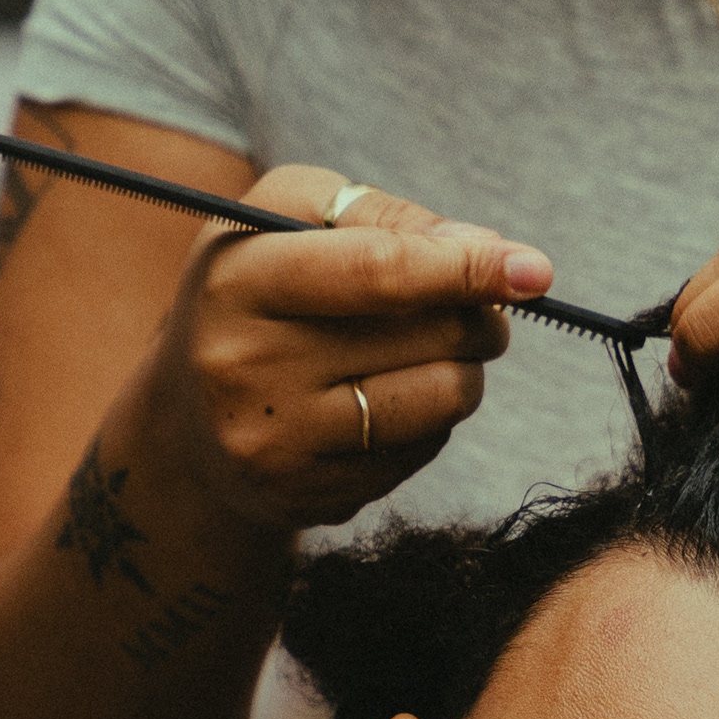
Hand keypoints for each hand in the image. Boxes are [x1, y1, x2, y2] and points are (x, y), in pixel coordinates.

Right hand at [128, 166, 552, 533]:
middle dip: (478, 316)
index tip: (535, 270)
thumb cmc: (255, 292)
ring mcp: (275, 444)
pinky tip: (387, 403)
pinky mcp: (305, 500)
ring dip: (464, 371)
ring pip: (440, 400)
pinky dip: (429, 420)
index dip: (467, 268)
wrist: (184, 420)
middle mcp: (247, 368)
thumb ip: (384, 218)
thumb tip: (487, 251)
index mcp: (239, 280)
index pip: (380, 273)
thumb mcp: (289, 219)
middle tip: (479, 309)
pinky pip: (421, 453)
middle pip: (428, 337)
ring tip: (433, 353)